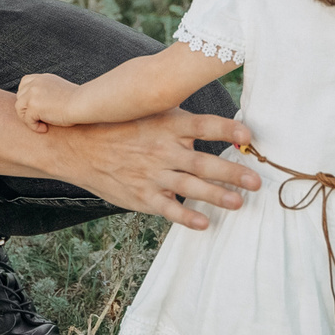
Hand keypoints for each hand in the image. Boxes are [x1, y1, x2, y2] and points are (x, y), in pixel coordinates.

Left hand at [14, 72, 79, 131]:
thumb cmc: (77, 102)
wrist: (82, 103)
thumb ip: (47, 93)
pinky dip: (34, 126)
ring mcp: (32, 93)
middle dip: (27, 108)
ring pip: (19, 108)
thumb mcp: (59, 91)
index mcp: (42, 78)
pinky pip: (27, 119)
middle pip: (20, 96)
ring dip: (28, 118)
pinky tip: (45, 129)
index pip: (24, 83)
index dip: (27, 96)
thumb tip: (37, 105)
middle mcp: (35, 83)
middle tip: (39, 118)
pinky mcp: (33, 105)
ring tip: (42, 124)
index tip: (36, 107)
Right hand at [38, 108, 259, 230]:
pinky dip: (186, 217)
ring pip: (190, 187)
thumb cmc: (120, 127)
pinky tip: (204, 223)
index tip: (248, 136)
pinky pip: (168, 209)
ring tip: (239, 203)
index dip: (227, 130)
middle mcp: (162, 149)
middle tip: (256, 181)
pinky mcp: (142, 196)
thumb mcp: (148, 110)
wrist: (78, 146)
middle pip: (203, 162)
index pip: (203, 125)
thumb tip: (211, 112)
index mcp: (166, 124)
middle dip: (232, 172)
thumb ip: (179, 115)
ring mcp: (152, 174)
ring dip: (216, 196)